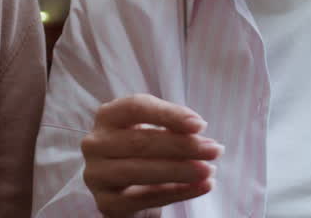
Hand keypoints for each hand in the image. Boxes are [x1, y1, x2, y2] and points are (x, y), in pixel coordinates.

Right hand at [81, 94, 222, 217]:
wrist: (126, 189)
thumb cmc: (143, 151)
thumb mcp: (154, 130)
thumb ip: (172, 127)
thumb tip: (200, 131)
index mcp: (108, 115)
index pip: (136, 108)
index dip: (169, 115)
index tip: (200, 125)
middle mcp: (95, 143)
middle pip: (140, 141)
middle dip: (182, 146)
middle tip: (214, 150)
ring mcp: (97, 174)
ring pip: (139, 171)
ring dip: (180, 170)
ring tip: (209, 170)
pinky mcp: (106, 202)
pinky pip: (143, 198)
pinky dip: (176, 193)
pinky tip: (201, 187)